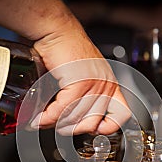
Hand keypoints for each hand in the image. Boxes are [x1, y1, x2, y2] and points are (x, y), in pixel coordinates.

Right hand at [31, 14, 130, 134]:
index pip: (120, 115)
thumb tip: (72, 119)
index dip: (106, 128)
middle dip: (72, 129)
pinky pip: (63, 108)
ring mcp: (95, 83)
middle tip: (58, 127)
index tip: (91, 131)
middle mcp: (105, 84)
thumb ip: (83, 96)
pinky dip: (49, 116)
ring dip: (55, 123)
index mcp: (110, 84)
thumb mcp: (82, 75)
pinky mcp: (80, 81)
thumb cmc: (66, 50)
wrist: (57, 31)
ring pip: (76, 117)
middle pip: (92, 122)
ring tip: (43, 122)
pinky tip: (41, 117)